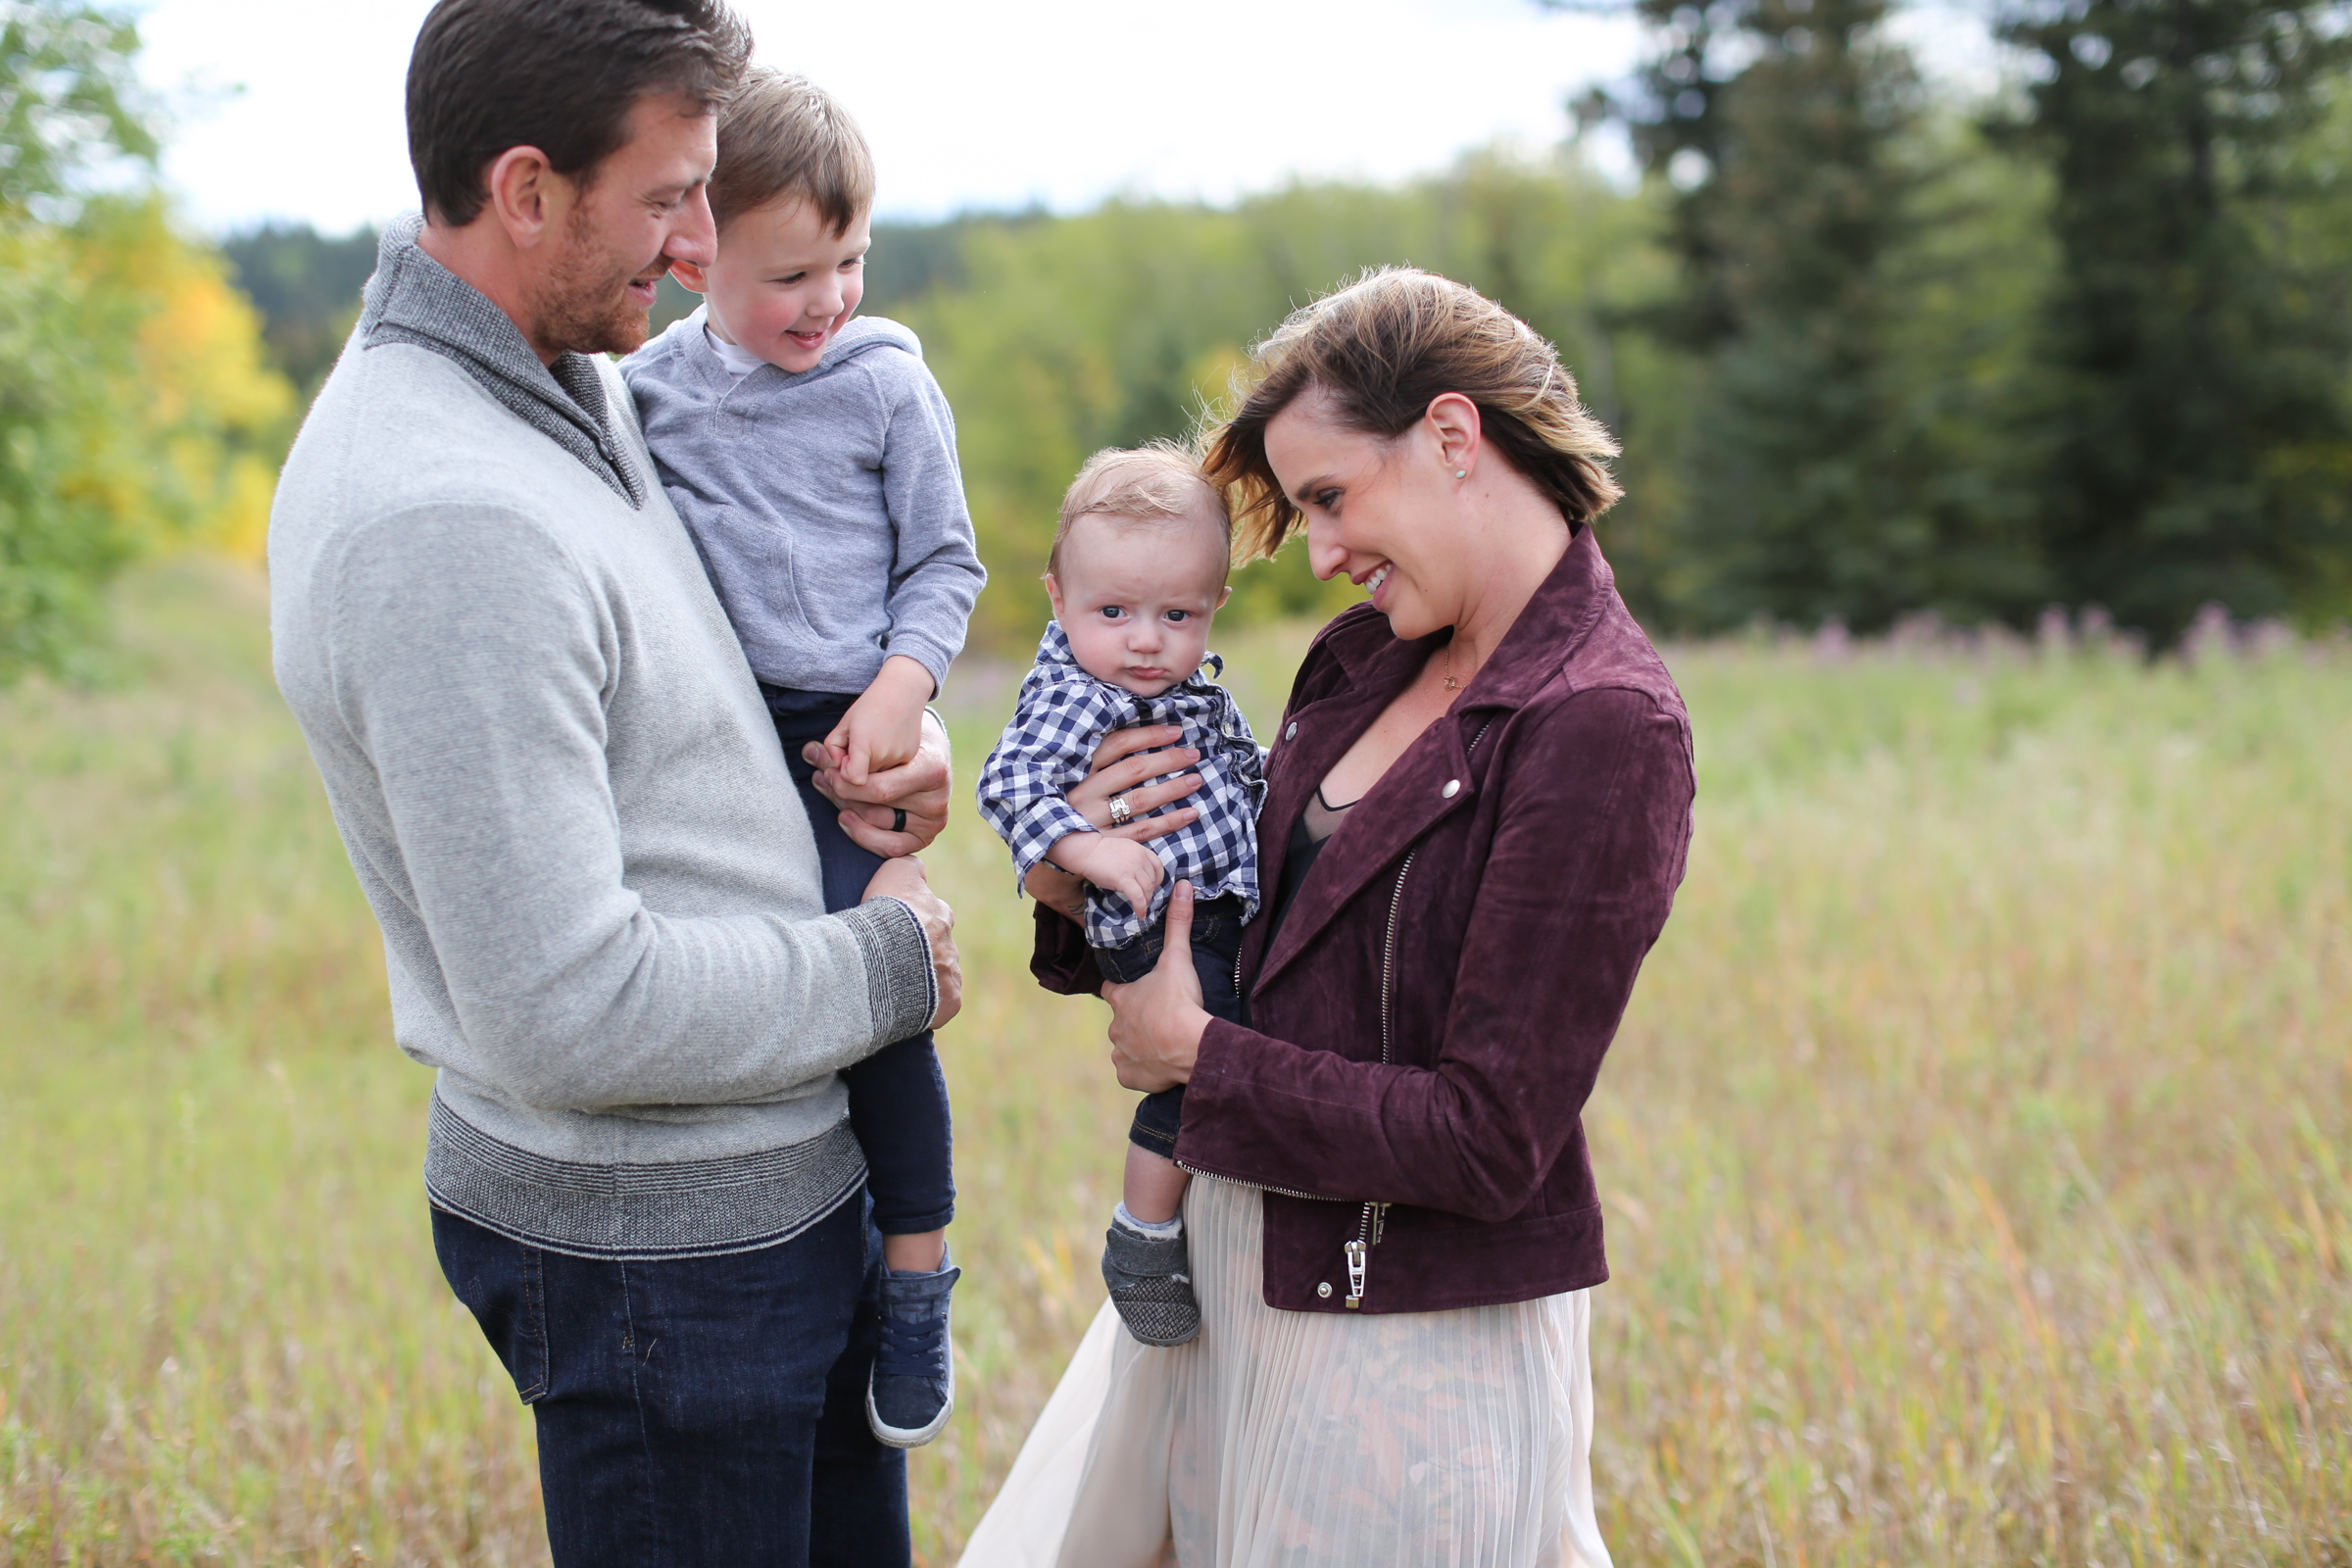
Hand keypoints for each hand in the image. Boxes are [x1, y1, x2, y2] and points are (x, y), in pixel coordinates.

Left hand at [807, 707, 950, 855]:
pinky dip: (863, 835)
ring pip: (878, 828)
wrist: (930, 748)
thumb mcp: (877, 732)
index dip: (846, 786)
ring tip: (829, 792)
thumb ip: (843, 745)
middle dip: (842, 796)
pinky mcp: (925, 836)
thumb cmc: (900, 737)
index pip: (879, 790)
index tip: (826, 774)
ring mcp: (933, 822)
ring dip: (846, 811)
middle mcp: (936, 801)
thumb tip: (809, 751)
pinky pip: (890, 847)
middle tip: (821, 780)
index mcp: (932, 770)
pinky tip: (845, 817)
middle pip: (876, 811)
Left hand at [826, 656, 931, 787]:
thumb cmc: (869, 705)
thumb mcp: (844, 724)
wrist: (902, 692)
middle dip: (856, 770)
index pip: (853, 779)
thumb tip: (838, 767)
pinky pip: (893, 769)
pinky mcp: (910, 756)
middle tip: (857, 749)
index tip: (845, 757)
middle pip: (865, 779)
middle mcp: (885, 755)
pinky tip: (887, 742)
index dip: (845, 772)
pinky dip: (886, 762)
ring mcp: (900, 757)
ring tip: (874, 743)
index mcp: (865, 745)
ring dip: (872, 766)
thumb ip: (833, 748)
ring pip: (879, 776)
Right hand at [862, 855, 961, 1030]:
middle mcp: (951, 941)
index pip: (932, 915)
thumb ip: (908, 866)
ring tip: (896, 987)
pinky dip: (928, 1007)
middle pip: (938, 947)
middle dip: (923, 953)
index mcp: (939, 913)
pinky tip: (907, 1007)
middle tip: (895, 960)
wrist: (887, 955)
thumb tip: (919, 867)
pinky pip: (942, 1005)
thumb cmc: (886, 913)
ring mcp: (952, 972)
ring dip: (924, 981)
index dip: (913, 923)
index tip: (897, 931)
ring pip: (940, 977)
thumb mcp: (894, 871)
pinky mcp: (950, 1001)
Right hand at [1027, 724, 1207, 921]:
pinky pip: (1142, 832)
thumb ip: (1101, 758)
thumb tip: (1143, 732)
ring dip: (1171, 789)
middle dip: (1167, 760)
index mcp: (1078, 770)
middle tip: (1194, 754)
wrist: (1051, 849)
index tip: (1176, 732)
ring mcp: (1094, 820)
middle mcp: (1085, 793)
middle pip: (1132, 770)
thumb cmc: (1072, 804)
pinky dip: (1169, 822)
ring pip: (1139, 800)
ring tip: (1196, 780)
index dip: (1148, 736)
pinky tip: (1191, 813)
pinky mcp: (1105, 845)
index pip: (1117, 745)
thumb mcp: (1076, 776)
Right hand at [1047, 830, 1165, 914]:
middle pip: (1152, 880)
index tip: (1154, 886)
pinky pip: (1138, 897)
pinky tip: (1140, 914)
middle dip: (1150, 892)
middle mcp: (1140, 858)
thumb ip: (1134, 859)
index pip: (1158, 866)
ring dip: (1146, 901)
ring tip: (1141, 908)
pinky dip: (1141, 907)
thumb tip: (1138, 876)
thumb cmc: (1100, 852)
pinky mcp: (1124, 879)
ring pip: (1147, 889)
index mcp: (1141, 850)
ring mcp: (1133, 868)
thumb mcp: (1123, 850)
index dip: (1158, 879)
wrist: (1087, 851)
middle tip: (1144, 900)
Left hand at [1103, 880, 1209, 1092]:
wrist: (1190, 1046)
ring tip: (1163, 1043)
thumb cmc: (1180, 1002)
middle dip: (1135, 1021)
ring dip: (1139, 1046)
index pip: (1111, 991)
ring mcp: (1121, 1054)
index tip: (1138, 991)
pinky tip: (1159, 1065)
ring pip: (1125, 1048)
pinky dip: (1142, 1071)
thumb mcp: (1178, 959)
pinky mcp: (1130, 1077)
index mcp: (1121, 999)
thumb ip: (1178, 923)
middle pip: (1120, 1022)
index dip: (1123, 990)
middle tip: (1159, 1019)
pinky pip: (1131, 1073)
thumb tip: (1182, 886)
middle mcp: (1115, 1028)